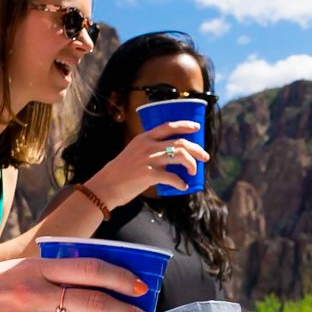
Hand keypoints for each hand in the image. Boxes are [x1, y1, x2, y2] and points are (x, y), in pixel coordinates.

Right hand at [90, 121, 209, 206]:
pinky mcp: (148, 175)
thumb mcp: (134, 153)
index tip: (197, 127)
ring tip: (194, 172)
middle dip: (196, 149)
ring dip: (192, 164)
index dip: (185, 125)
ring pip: (180, 155)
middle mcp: (147, 146)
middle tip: (205, 157)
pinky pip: (172, 178)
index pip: (168, 126)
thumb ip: (150, 151)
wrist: (106, 186)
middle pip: (180, 142)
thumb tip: (171, 158)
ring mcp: (148, 160)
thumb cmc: (121, 172)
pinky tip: (183, 186)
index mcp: (144, 138)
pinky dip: (181, 183)